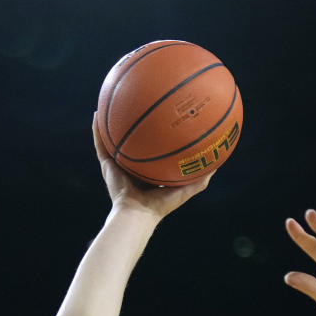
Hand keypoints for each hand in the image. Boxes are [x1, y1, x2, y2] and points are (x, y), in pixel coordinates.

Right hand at [92, 113, 211, 220]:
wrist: (138, 213)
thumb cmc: (162, 204)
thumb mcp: (186, 188)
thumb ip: (201, 177)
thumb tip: (219, 162)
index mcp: (149, 170)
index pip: (153, 149)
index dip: (156, 136)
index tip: (162, 118)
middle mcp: (132, 165)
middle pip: (134, 140)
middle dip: (135, 125)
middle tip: (138, 104)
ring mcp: (117, 164)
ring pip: (113, 138)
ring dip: (111, 122)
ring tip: (112, 102)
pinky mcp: (107, 164)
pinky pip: (100, 144)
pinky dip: (97, 129)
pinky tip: (96, 113)